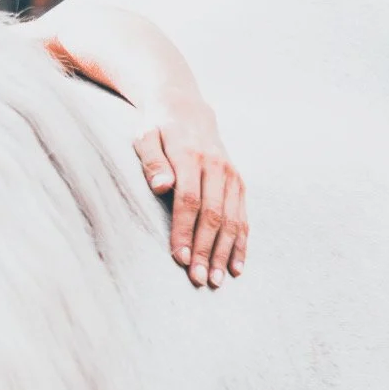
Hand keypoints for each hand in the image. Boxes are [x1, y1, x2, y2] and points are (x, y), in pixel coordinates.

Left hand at [132, 98, 246, 288]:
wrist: (186, 109)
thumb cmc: (157, 128)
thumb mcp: (145, 136)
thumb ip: (152, 161)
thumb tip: (161, 186)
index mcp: (190, 155)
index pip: (189, 200)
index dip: (184, 230)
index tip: (179, 257)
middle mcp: (217, 166)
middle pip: (213, 214)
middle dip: (206, 249)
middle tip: (198, 279)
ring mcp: (231, 176)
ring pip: (232, 220)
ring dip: (225, 252)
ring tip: (216, 280)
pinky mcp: (239, 184)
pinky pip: (243, 217)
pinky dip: (241, 244)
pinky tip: (235, 267)